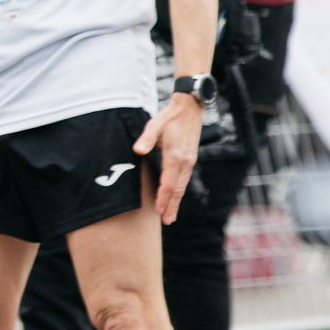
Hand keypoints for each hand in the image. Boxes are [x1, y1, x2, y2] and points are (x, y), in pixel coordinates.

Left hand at [134, 96, 201, 224]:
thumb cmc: (170, 116)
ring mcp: (190, 161)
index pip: (169, 182)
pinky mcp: (190, 159)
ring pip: (183, 186)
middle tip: (167, 221)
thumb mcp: (155, 124)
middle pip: (178, 189)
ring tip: (171, 216)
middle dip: (172, 206)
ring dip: (176, 201)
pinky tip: (175, 198)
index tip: (158, 210)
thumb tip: (138, 150)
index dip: (163, 197)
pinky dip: (179, 191)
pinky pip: (184, 179)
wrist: (190, 109)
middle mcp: (185, 161)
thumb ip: (146, 138)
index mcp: (175, 155)